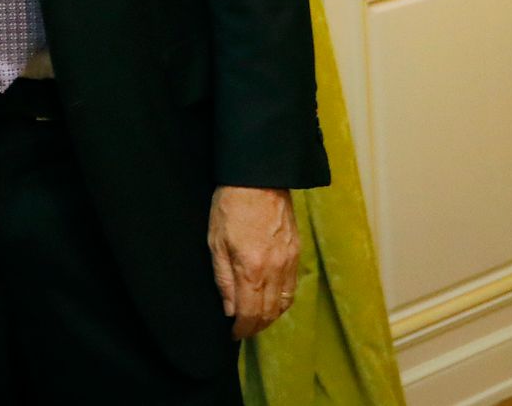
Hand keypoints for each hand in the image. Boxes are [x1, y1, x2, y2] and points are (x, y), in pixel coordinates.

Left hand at [208, 186, 299, 338]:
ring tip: (256, 318)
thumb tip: (230, 309)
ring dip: (270, 316)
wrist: (258, 177)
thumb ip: (223, 279)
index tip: (233, 333)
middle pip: (269, 313)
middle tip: (243, 329)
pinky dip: (282, 301)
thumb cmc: (230, 205)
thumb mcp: (215, 241)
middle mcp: (275, 271)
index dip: (242, 329)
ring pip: (284, 304)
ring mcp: (289, 262)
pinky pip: (292, 287)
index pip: (250, 314)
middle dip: (256, 326)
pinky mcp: (297, 252)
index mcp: (252, 269)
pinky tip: (271, 299)